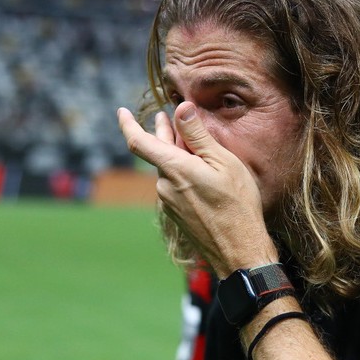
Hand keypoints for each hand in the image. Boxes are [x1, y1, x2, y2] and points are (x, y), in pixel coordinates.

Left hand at [117, 104, 277, 276]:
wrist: (239, 250)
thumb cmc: (237, 204)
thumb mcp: (223, 162)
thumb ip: (198, 136)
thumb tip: (180, 109)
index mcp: (174, 169)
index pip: (138, 142)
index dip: (127, 124)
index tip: (120, 111)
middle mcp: (165, 187)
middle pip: (158, 154)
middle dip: (161, 134)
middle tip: (163, 117)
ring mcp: (169, 203)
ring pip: (168, 171)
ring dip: (175, 155)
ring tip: (186, 143)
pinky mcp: (176, 215)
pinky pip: (174, 187)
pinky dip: (181, 173)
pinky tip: (197, 173)